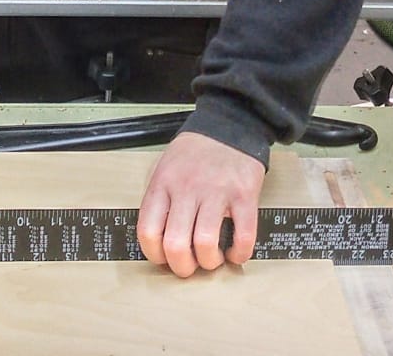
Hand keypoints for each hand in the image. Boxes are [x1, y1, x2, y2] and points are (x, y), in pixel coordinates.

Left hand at [137, 131, 265, 277]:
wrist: (230, 125)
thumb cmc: (195, 153)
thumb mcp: (165, 169)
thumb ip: (160, 201)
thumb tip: (159, 242)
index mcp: (163, 184)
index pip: (148, 232)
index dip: (155, 255)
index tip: (164, 259)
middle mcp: (187, 189)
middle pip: (176, 244)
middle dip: (183, 267)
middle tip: (190, 267)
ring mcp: (216, 192)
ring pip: (206, 243)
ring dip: (209, 262)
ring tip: (212, 258)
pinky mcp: (244, 195)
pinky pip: (243, 235)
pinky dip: (239, 253)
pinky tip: (235, 253)